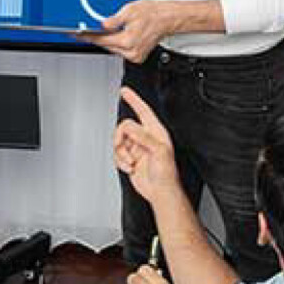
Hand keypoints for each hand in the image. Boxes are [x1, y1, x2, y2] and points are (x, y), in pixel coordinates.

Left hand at [77, 0, 185, 62]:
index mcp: (128, 41)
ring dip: (106, 40)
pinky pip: (121, 50)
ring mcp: (135, 55)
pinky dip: (116, 43)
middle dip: (95, 37)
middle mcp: (131, 51)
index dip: (87, 36)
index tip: (76, 34)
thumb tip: (101, 25)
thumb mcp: (130, 10)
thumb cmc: (153, 13)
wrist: (167, 18)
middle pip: (106, 45)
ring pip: (113, 48)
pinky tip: (115, 35)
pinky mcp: (137, 56)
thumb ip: (114, 20)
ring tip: (101, 30)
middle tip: (83, 30)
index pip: (101, 40)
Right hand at [113, 87, 184, 208]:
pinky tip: (130, 168)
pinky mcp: (130, 158)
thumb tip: (131, 128)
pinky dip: (120, 162)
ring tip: (130, 162)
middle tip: (123, 148)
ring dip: (121, 154)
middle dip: (121, 138)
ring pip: (118, 141)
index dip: (134, 99)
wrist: (160, 192)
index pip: (143, 111)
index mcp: (156, 132)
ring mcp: (137, 148)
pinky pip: (117, 154)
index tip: (125, 91)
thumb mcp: (159, 151)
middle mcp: (146, 138)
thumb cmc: (167, 174)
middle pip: (125, 127)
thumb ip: (144, 137)